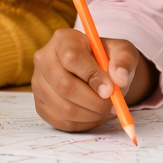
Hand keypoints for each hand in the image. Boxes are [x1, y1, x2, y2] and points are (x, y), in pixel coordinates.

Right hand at [32, 29, 154, 131]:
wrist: (97, 73)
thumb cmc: (108, 59)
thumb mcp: (123, 52)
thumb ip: (124, 61)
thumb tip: (119, 78)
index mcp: (63, 39)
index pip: (72, 58)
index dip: (93, 76)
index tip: (110, 89)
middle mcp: (44, 59)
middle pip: (64, 86)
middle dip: (94, 102)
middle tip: (112, 106)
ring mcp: (38, 83)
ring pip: (63, 107)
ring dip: (90, 115)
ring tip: (105, 110)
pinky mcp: (40, 104)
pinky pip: (61, 121)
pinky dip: (82, 124)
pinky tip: (93, 115)